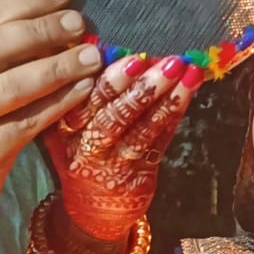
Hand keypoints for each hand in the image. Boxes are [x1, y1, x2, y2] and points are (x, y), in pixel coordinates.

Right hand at [44, 53, 203, 244]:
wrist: (92, 211)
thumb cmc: (82, 152)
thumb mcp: (67, 126)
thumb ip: (79, 91)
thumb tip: (97, 42)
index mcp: (64, 129)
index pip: (83, 102)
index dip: (108, 81)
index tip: (131, 58)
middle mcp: (87, 148)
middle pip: (113, 118)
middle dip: (141, 88)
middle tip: (166, 61)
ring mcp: (115, 164)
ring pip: (141, 131)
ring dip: (166, 99)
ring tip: (187, 71)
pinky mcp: (139, 175)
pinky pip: (158, 142)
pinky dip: (173, 115)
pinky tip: (188, 92)